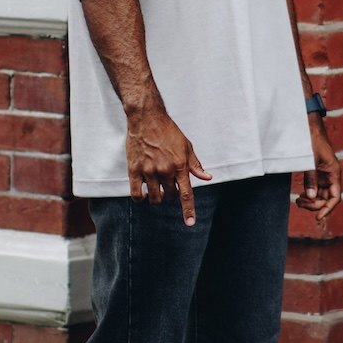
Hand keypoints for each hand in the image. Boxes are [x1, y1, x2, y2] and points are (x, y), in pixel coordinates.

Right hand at [125, 104, 209, 225]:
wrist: (146, 118)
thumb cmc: (168, 131)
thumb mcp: (186, 146)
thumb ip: (195, 165)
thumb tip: (207, 178)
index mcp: (180, 165)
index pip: (186, 194)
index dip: (188, 210)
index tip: (189, 223)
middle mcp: (165, 170)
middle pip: (170, 197)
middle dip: (171, 195)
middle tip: (168, 184)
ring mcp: (149, 171)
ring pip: (154, 198)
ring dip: (157, 198)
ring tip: (156, 188)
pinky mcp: (134, 170)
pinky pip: (137, 194)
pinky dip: (141, 198)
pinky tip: (143, 194)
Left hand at [296, 115, 342, 221]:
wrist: (308, 129)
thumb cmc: (312, 142)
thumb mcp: (310, 160)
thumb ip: (311, 179)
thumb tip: (311, 196)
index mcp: (334, 173)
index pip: (335, 197)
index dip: (328, 209)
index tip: (318, 218)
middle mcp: (331, 177)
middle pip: (326, 199)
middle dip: (315, 205)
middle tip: (299, 203)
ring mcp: (324, 176)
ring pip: (320, 196)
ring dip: (311, 201)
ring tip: (298, 200)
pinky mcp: (316, 174)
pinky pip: (315, 190)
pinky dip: (308, 195)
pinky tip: (300, 196)